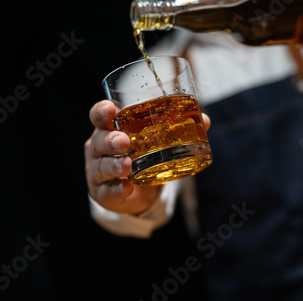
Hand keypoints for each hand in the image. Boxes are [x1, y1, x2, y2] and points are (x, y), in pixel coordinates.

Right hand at [84, 100, 210, 214]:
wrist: (134, 190)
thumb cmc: (140, 155)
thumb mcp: (154, 140)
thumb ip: (177, 128)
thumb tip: (205, 120)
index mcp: (109, 128)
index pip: (99, 116)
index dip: (101, 112)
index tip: (110, 110)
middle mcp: (98, 148)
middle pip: (98, 141)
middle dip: (110, 141)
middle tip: (125, 141)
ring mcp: (97, 171)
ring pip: (101, 167)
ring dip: (114, 166)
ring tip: (127, 165)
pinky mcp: (102, 192)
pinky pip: (107, 191)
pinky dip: (117, 189)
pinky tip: (126, 188)